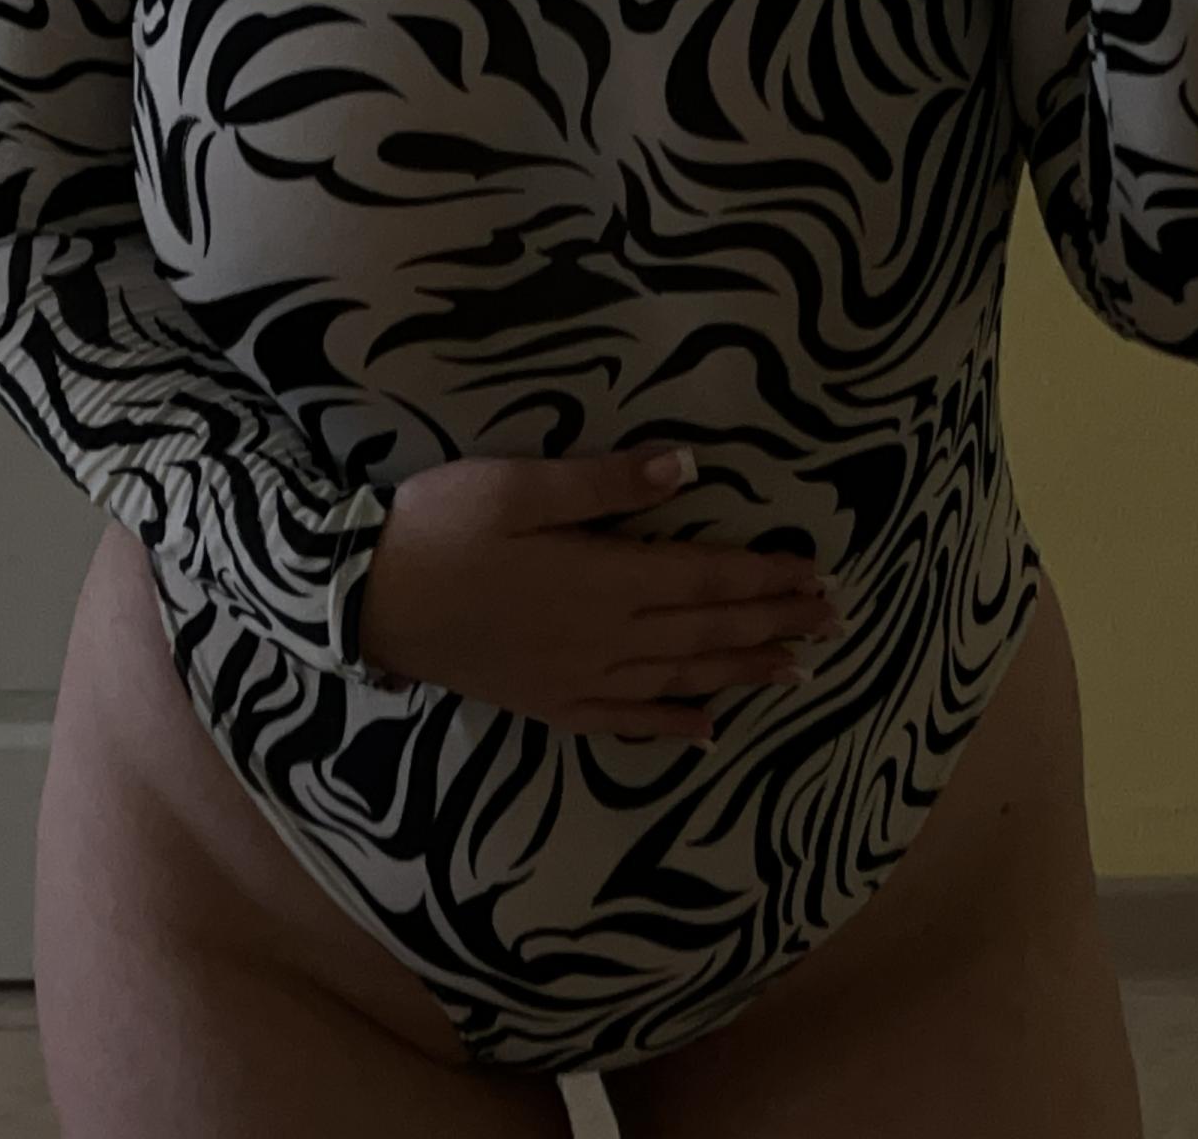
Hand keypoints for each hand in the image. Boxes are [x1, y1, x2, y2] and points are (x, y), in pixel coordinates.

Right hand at [356, 446, 838, 741]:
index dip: (765, 578)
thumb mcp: (517, 486)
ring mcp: (577, 678)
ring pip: (678, 678)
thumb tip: (689, 468)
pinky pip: (623, 722)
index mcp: (604, 577)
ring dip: (740, 673)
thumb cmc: (439, 527)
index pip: (706, 578)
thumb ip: (606, 483)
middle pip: (705, 631)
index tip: (817, 577)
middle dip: (772, 625)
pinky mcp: (547, 703)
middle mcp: (604, 637)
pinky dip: (669, 726)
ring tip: (794, 672)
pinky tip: (707, 731)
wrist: (366, 599)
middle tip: (832, 622)